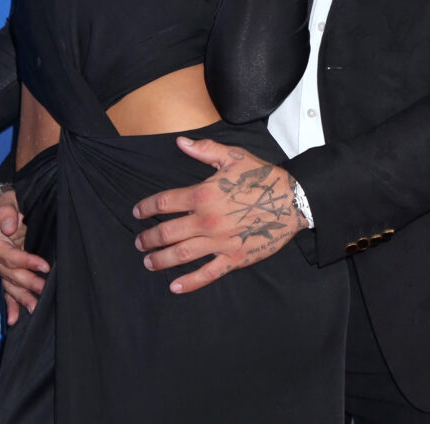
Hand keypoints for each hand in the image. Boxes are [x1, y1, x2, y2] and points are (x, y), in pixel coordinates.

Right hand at [0, 188, 49, 325]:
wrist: (5, 206)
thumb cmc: (7, 201)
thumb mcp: (6, 199)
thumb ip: (6, 210)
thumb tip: (11, 227)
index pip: (8, 257)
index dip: (26, 262)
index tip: (44, 266)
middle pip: (10, 274)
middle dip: (28, 283)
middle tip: (45, 289)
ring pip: (10, 285)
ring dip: (22, 298)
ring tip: (34, 309)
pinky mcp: (6, 270)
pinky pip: (7, 289)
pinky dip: (10, 304)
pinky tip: (13, 320)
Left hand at [132, 136, 307, 293]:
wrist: (291, 200)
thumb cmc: (261, 177)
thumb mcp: (232, 156)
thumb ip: (204, 150)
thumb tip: (180, 142)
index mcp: (203, 194)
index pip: (164, 202)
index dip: (147, 208)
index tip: (137, 212)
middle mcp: (206, 220)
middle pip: (167, 232)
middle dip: (148, 238)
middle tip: (139, 242)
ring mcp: (219, 241)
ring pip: (181, 254)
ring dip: (160, 260)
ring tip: (149, 262)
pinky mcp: (233, 258)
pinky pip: (207, 274)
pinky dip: (189, 282)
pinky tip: (174, 286)